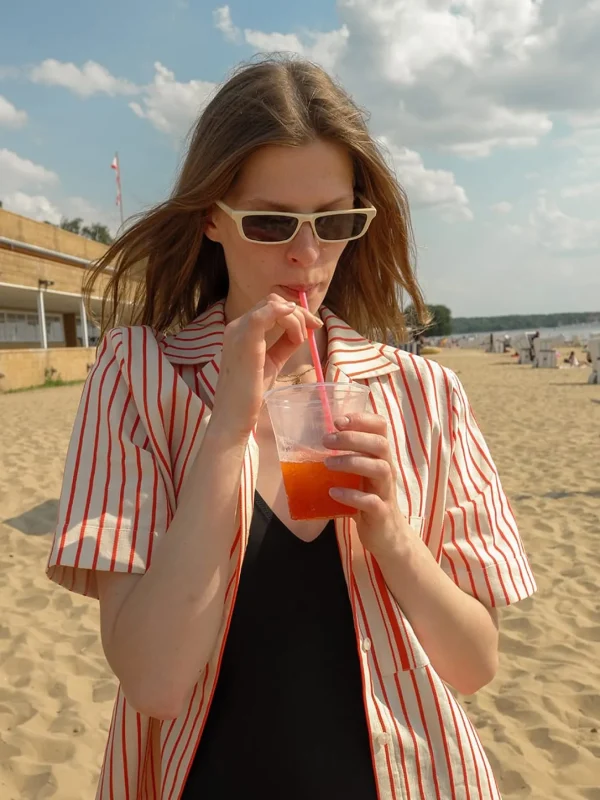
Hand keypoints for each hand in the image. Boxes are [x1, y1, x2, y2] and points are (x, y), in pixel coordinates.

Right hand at [211, 294, 322, 439]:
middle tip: (313, 329)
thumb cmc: (249, 395)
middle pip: (273, 301)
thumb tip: (302, 332)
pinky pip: (266, 312)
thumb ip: (283, 345)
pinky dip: (286, 316)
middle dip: (299, 312)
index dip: (295, 312)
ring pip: (274, 304)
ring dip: (296, 318)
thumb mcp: (271, 364)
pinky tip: (298, 331)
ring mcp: (238, 331)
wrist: (234, 417)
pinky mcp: (245, 339)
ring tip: (301, 340)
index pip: (270, 307)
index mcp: (240, 331)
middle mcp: (236, 326)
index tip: (313, 326)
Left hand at [323, 413, 411, 558]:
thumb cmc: (368, 500)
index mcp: (380, 458)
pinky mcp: (381, 513)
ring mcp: (386, 492)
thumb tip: (308, 443)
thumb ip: (345, 458)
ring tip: (328, 464)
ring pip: (380, 469)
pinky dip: (351, 495)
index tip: (339, 420)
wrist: (387, 536)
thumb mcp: (359, 475)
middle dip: (353, 438)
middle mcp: (387, 471)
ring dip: (352, 462)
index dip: (363, 419)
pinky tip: (333, 493)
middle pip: (380, 444)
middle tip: (327, 440)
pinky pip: (371, 502)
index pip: (381, 429)